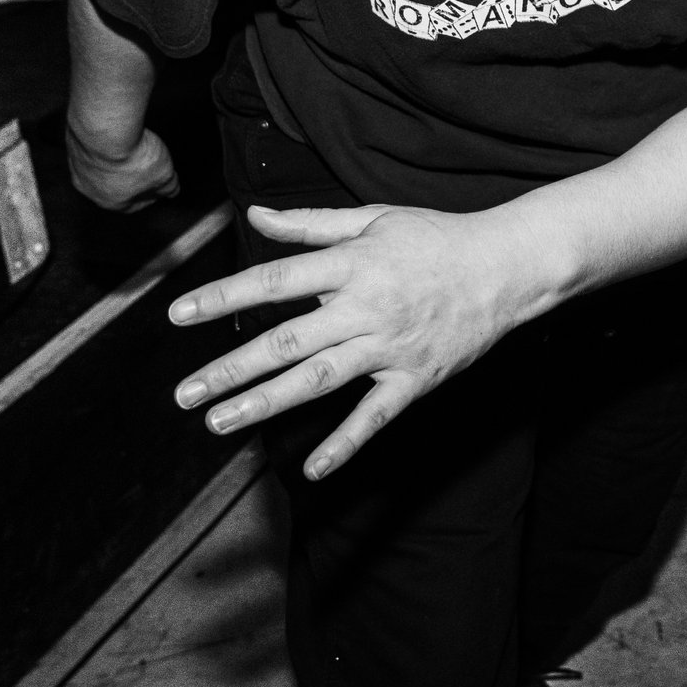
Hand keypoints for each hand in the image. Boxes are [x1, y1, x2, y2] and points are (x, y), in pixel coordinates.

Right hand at [67, 121, 178, 211]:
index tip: (159, 187)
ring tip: (132, 147)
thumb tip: (172, 191)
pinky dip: (104, 144)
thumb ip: (168, 186)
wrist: (106, 132)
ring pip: (98, 167)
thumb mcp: (164, 175)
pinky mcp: (72, 144)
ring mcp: (78, 166)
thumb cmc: (133, 157)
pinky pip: (91, 147)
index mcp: (111, 202)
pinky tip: (117, 134)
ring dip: (114, 160)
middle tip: (144, 165)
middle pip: (112, 186)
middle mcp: (89, 188)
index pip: (133, 205)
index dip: (148, 195)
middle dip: (130, 177)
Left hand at [168, 203, 534, 479]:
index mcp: (353, 264)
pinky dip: (346, 443)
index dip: (225, 297)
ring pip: (319, 379)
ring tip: (220, 421)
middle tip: (185, 393)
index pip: (276, 280)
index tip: (179, 313)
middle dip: (231, 368)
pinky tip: (314, 470)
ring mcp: (391, 346)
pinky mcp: (416, 377)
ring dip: (266, 402)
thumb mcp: (373, 220)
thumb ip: (311, 224)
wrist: (508, 266)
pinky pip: (377, 416)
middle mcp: (367, 306)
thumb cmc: (436, 238)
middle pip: (287, 340)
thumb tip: (256, 217)